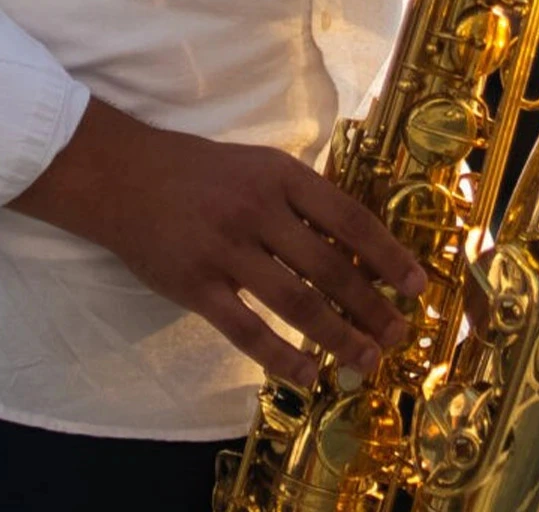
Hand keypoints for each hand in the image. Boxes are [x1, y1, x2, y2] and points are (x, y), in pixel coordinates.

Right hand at [9, 99, 425, 389]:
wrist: (121, 174)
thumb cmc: (198, 170)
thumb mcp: (257, 165)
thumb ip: (301, 199)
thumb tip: (356, 245)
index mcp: (281, 176)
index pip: (349, 220)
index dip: (388, 255)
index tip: (417, 285)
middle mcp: (258, 210)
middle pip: (330, 268)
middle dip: (372, 307)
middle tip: (397, 335)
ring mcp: (225, 249)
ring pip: (296, 302)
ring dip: (338, 337)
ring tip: (364, 361)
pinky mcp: (195, 284)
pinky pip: (246, 329)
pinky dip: (282, 357)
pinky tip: (308, 375)